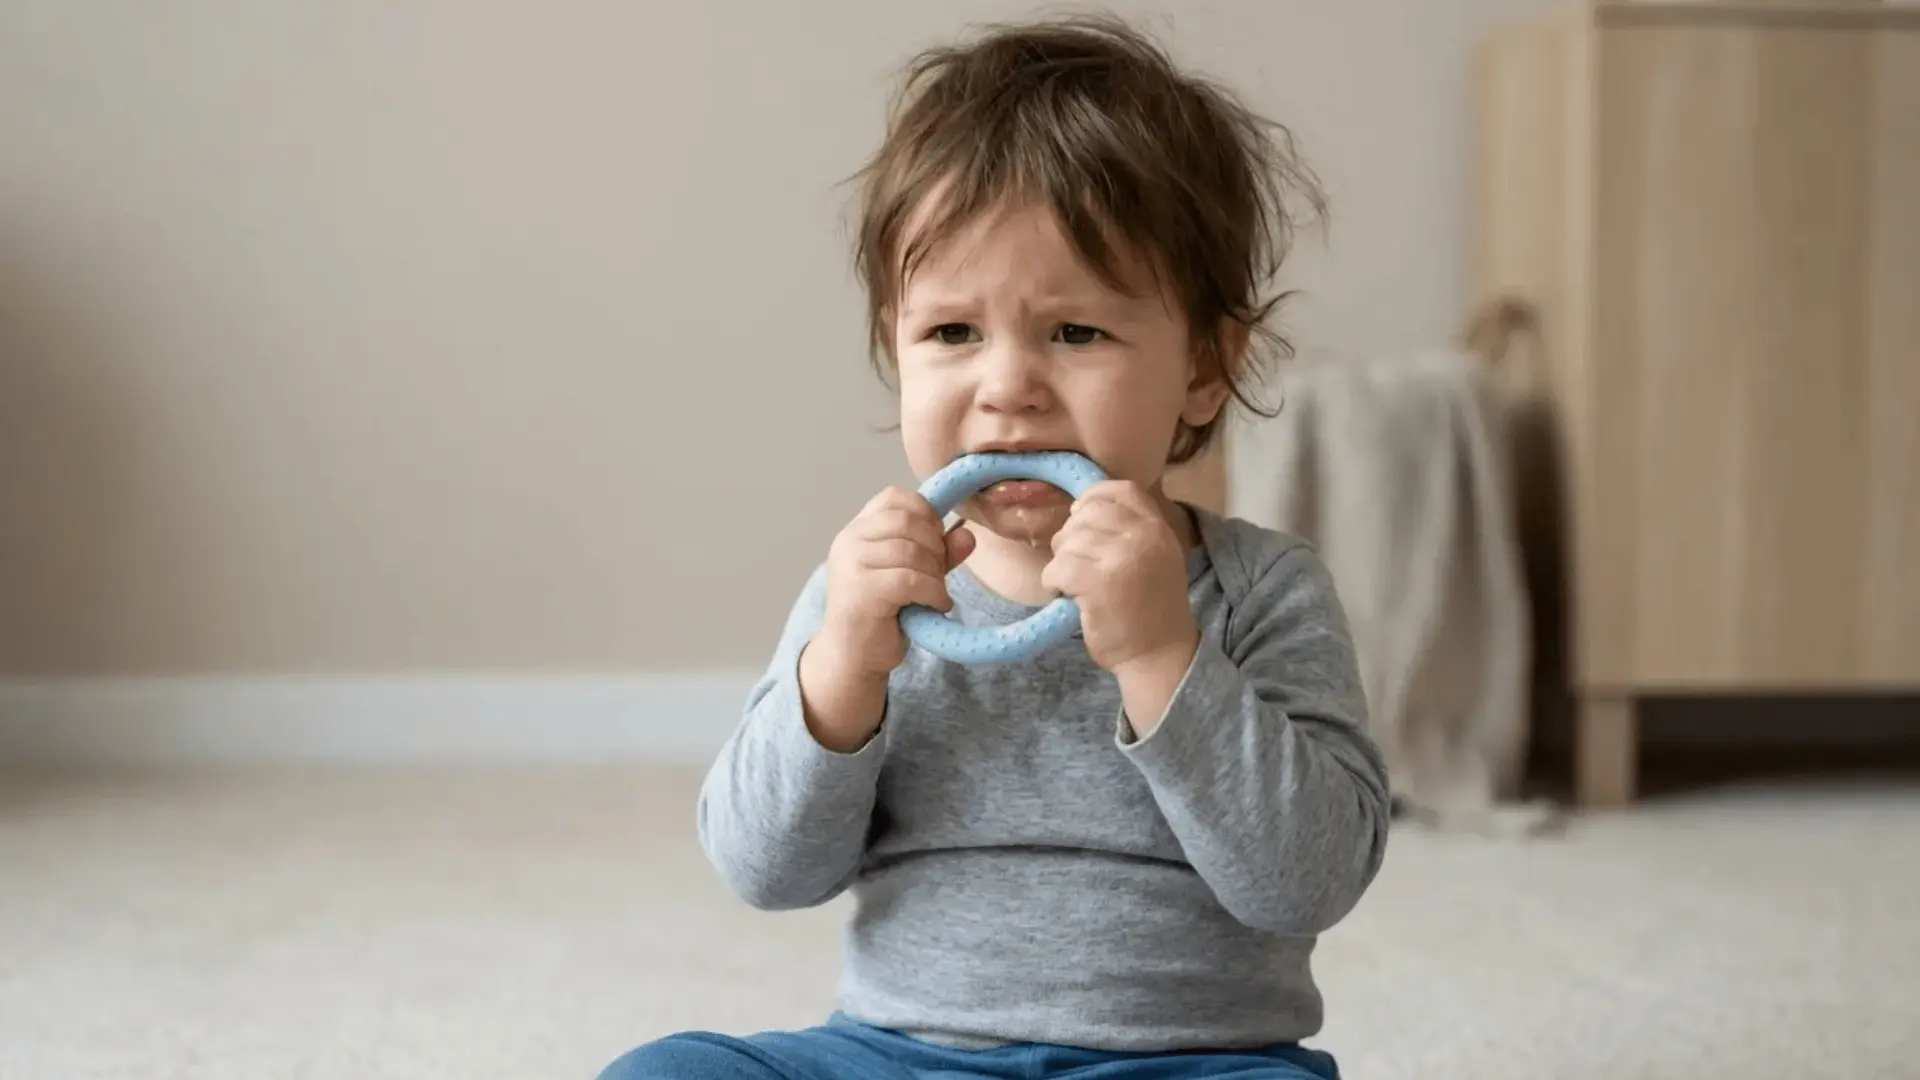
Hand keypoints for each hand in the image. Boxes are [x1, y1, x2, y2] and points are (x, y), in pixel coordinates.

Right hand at [800, 487, 974, 750]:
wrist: (852, 657)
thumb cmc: (882, 614)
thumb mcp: (915, 576)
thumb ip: (940, 553)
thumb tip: (968, 535)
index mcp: (857, 530)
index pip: (895, 497)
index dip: (925, 513)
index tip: (936, 541)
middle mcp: (848, 540)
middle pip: (908, 521)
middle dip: (935, 546)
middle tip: (938, 574)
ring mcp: (851, 564)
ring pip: (913, 551)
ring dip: (936, 575)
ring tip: (936, 595)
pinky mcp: (861, 590)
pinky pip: (911, 579)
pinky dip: (933, 593)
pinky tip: (935, 606)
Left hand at [1040, 481, 1197, 682]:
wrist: (1159, 654)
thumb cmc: (1150, 608)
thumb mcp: (1155, 557)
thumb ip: (1130, 529)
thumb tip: (1078, 509)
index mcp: (1158, 528)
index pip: (1120, 490)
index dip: (1093, 498)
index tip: (1080, 518)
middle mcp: (1143, 537)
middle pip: (1086, 514)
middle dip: (1071, 537)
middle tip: (1077, 565)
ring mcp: (1121, 558)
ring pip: (1067, 541)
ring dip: (1062, 563)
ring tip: (1075, 584)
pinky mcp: (1097, 583)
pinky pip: (1057, 568)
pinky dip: (1053, 582)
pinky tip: (1066, 595)